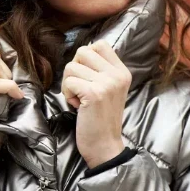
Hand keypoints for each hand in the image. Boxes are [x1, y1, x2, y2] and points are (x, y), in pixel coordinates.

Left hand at [61, 40, 129, 168]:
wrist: (105, 146)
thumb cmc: (101, 119)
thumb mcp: (110, 90)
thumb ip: (101, 71)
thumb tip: (82, 53)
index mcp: (122, 72)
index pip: (100, 44)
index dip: (85, 57)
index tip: (86, 76)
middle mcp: (117, 75)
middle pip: (83, 51)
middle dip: (74, 69)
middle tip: (80, 88)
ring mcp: (107, 83)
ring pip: (71, 67)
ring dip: (69, 84)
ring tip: (79, 99)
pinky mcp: (94, 93)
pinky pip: (68, 82)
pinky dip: (67, 94)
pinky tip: (77, 106)